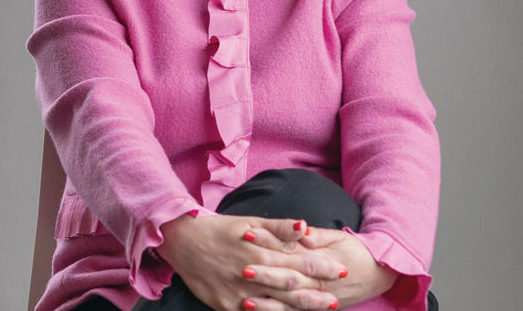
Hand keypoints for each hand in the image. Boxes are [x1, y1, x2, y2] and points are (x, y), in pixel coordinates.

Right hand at [157, 214, 345, 310]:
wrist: (182, 241)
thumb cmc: (220, 229)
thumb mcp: (249, 221)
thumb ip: (278, 227)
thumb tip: (305, 227)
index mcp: (259, 250)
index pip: (298, 261)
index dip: (321, 267)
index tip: (341, 269)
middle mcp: (250, 274)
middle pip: (290, 286)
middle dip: (317, 292)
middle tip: (337, 297)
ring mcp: (238, 293)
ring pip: (275, 304)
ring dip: (300, 307)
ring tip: (322, 308)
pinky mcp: (225, 305)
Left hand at [236, 224, 396, 309]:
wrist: (379, 273)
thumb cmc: (356, 250)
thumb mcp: (338, 237)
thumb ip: (316, 235)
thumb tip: (300, 228)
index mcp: (320, 259)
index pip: (290, 249)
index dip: (268, 242)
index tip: (248, 235)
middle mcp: (317, 282)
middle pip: (287, 277)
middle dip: (264, 273)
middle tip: (242, 269)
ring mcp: (316, 298)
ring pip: (288, 302)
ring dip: (267, 302)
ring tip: (246, 300)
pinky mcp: (316, 308)